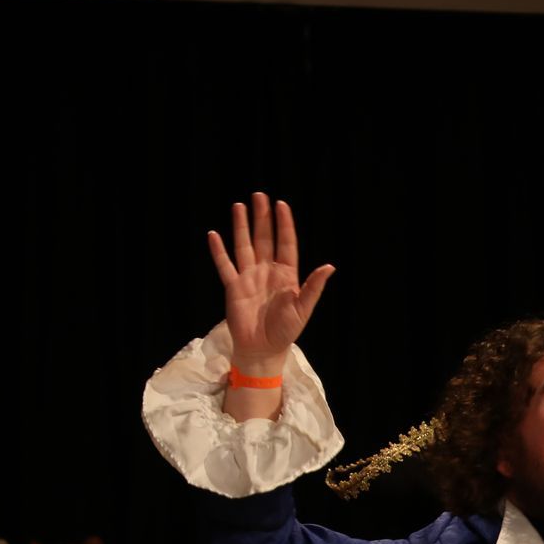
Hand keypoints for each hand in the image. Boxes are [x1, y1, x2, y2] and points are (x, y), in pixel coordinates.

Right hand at [207, 192, 334, 376]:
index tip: (282, 204)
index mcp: (286, 274)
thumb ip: (313, 287)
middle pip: (264, 238)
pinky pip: (224, 265)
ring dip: (241, 226)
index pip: (286, 243)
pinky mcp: (233, 286)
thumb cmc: (285, 330)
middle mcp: (267, 271)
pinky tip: (214, 234)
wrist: (263, 348)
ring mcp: (249, 277)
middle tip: (260, 195)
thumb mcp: (303, 308)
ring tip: (239, 206)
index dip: (284, 224)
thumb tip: (329, 267)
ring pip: (244, 245)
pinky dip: (218, 250)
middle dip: (262, 217)